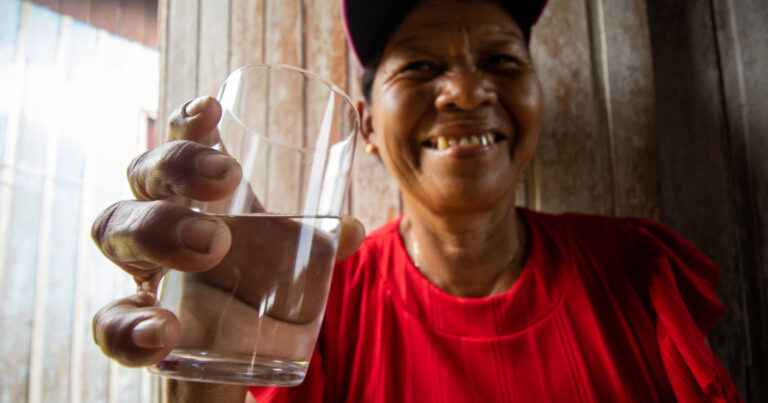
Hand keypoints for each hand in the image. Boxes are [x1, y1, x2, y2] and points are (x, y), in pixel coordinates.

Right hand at [91, 96, 364, 366]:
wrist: (235, 354)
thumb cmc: (258, 289)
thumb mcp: (291, 263)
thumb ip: (320, 245)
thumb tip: (354, 228)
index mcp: (200, 199)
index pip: (185, 145)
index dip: (190, 122)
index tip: (212, 107)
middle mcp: (160, 222)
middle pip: (144, 174)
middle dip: (178, 165)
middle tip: (227, 178)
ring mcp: (143, 270)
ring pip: (115, 228)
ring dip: (157, 229)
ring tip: (211, 244)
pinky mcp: (134, 323)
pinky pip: (110, 320)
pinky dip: (129, 325)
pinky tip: (160, 331)